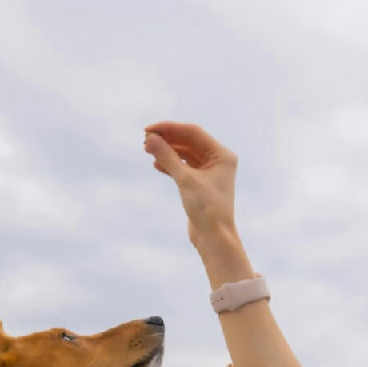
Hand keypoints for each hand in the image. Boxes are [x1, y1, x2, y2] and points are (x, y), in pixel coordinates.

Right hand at [143, 122, 237, 244]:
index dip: (170, 129)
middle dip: (167, 140)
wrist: (214, 237)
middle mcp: (218, 161)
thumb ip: (168, 157)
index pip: (193, 133)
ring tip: (147, 150)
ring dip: (167, 151)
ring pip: (185, 154)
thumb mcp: (185, 180)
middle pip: (188, 142)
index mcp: (222, 155)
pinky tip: (156, 164)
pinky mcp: (200, 184)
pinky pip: (183, 167)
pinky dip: (170, 164)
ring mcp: (210, 172)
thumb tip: (151, 139)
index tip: (149, 130)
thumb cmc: (207, 209)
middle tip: (146, 140)